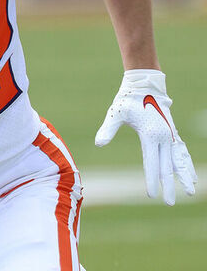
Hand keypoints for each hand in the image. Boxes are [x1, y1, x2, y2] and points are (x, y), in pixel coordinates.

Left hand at [95, 69, 196, 204]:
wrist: (144, 85)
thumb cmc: (127, 99)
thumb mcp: (115, 113)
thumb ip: (108, 129)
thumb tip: (99, 144)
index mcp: (150, 135)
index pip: (151, 163)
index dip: (152, 180)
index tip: (151, 195)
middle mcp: (164, 137)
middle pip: (167, 166)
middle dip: (168, 186)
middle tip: (170, 203)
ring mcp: (170, 135)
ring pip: (179, 160)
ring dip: (184, 176)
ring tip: (190, 191)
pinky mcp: (172, 132)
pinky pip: (181, 151)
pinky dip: (186, 163)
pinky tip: (190, 174)